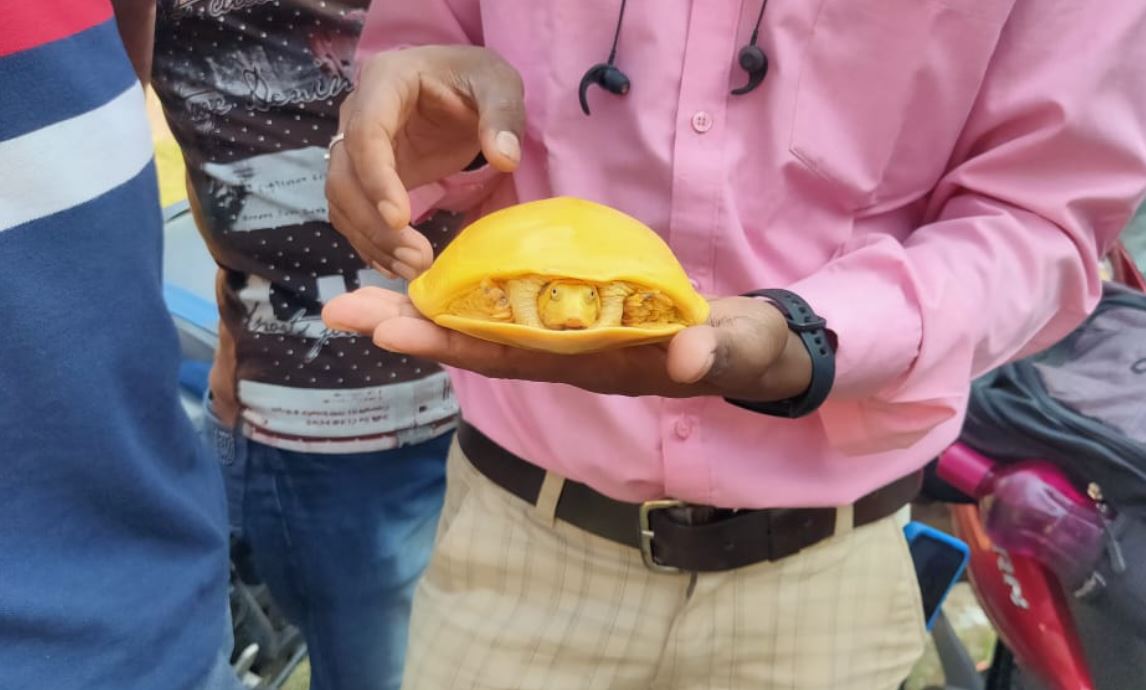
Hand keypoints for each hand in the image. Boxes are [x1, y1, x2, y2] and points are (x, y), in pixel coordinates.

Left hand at [321, 288, 812, 400]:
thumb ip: (715, 351)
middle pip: (475, 344)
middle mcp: (565, 356)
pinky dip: (459, 295)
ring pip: (480, 326)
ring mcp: (563, 338)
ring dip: (418, 312)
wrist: (742, 348)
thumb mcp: (736, 348)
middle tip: (338, 311)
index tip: (394, 328)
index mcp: (596, 364)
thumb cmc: (737, 348)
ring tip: (355, 297)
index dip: (454, 341)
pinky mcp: (568, 315)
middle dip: (409, 328)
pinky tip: (420, 279)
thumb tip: (686, 355)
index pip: (513, 355)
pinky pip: (504, 307)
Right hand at [326, 45, 524, 278]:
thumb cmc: (477, 79)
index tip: (400, 220)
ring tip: (413, 270)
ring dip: (371, 240)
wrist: (461, 87)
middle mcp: (356, 113)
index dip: (378, 179)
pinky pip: (353, 213)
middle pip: (344, 175)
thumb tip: (505, 158)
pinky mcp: (365, 177)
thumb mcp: (498, 84)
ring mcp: (355, 148)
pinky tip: (397, 267)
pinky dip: (370, 243)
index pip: (366, 134)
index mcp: (384, 80)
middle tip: (416, 260)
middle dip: (373, 224)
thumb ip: (502, 115)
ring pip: (342, 200)